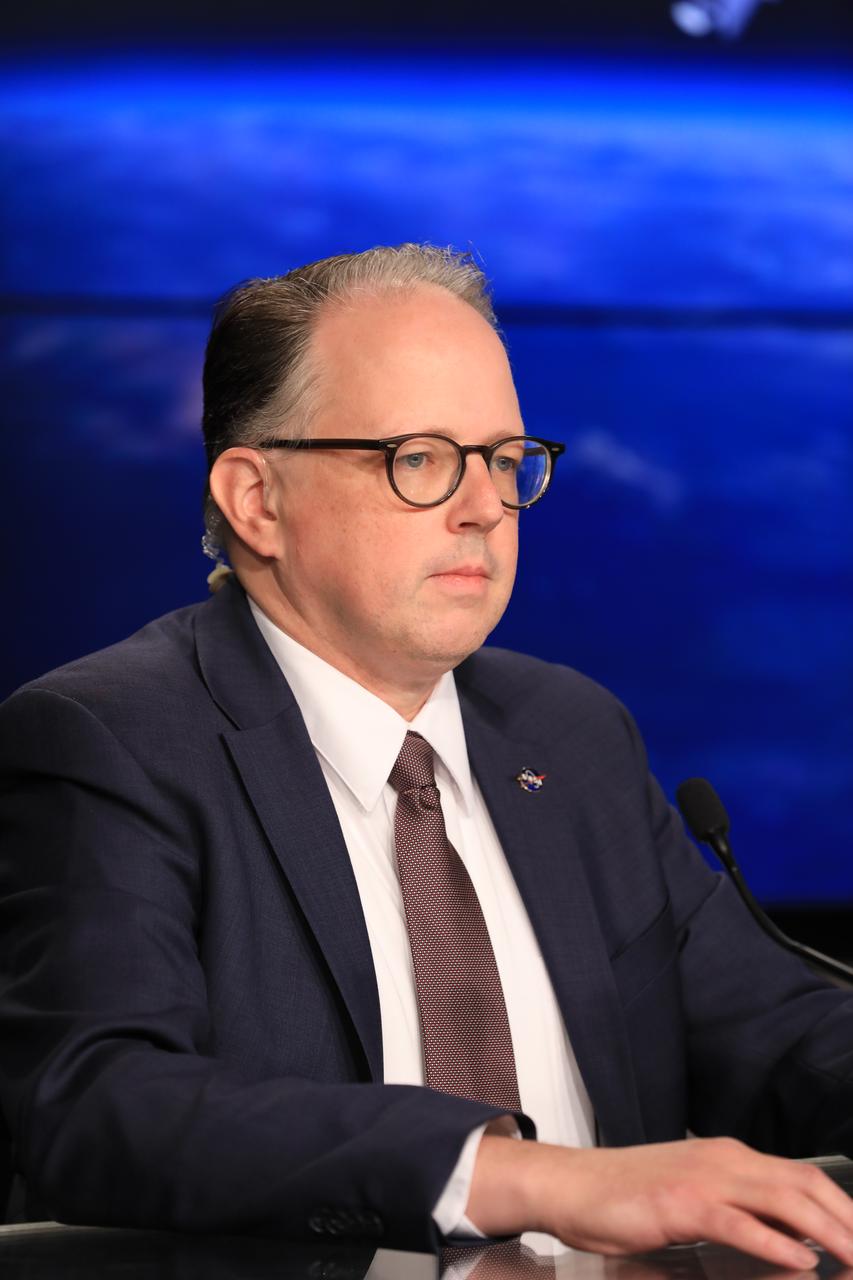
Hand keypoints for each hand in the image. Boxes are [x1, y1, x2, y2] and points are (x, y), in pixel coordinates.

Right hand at [466, 1135, 852, 1268]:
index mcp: (729, 1157)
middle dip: (847, 1220)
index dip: (841, 1208)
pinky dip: (776, 1243)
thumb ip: (739, 1210)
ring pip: (783, 1199)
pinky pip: (739, 1221)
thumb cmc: (628, 1199)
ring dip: (828, 1232)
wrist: (572, 1186)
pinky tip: (802, 1263)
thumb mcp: (694, 1198)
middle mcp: (724, 1159)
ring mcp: (703, 1178)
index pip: (802, 1177)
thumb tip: (791, 1240)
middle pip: (805, 1184)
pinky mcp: (681, 1203)